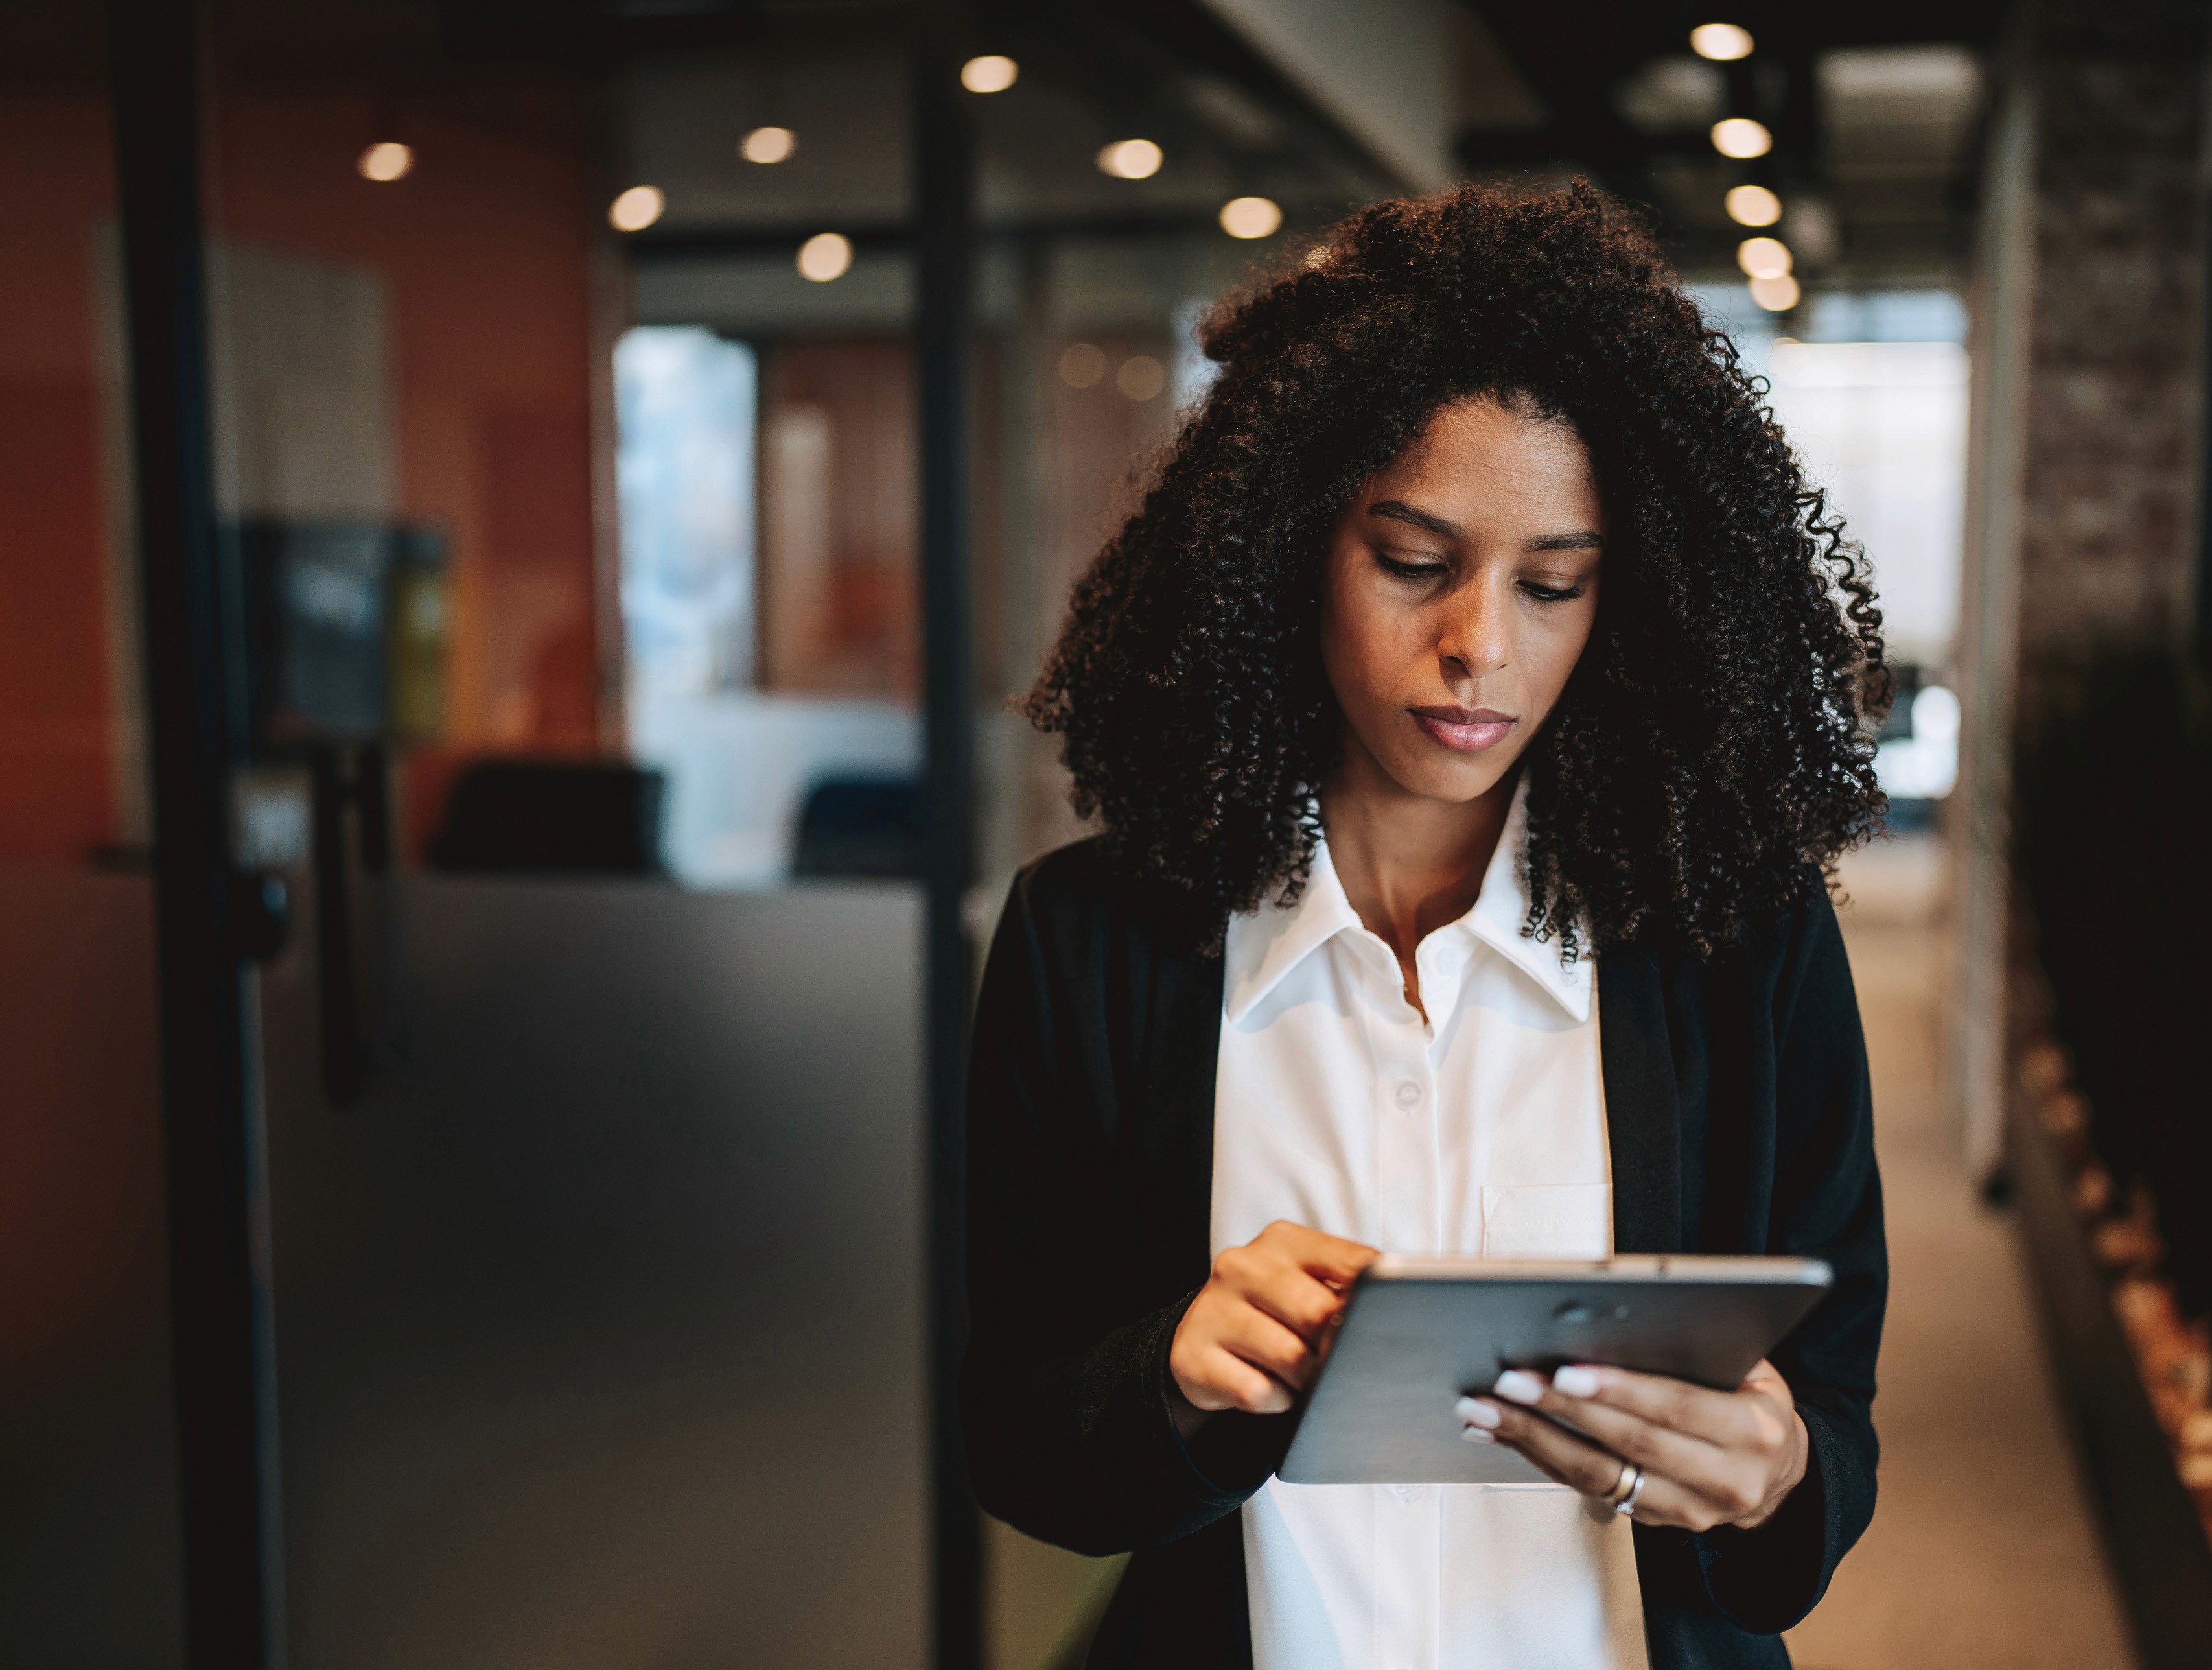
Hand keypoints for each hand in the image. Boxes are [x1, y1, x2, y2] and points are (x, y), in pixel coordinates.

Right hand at [1170, 1221, 1378, 1415]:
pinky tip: (1269, 1387)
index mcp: (1283, 1241)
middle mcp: (1242, 1265)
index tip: (1377, 1324)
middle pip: (1319, 1313)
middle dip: (1335, 1347)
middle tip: (1333, 1359)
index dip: (1374, 1303)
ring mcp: (1212, 1308)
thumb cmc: (1273, 1312)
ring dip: (1306, 1379)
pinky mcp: (1191, 1353)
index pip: (1353, 1264)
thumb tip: (1399, 1311)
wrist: (1201, 1337)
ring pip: (1290, 1357)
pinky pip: (1257, 1392)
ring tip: (1298, 1374)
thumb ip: (1348, 1287)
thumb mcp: (1309, 1284)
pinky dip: (1275, 1400)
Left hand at [1456, 1358, 1806, 1531]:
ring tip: (1482, 1409)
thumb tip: (1616, 1319)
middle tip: (1507, 1381)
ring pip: (1598, 1476)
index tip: (1564, 1370)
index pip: (1676, 1409)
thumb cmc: (1753, 1401)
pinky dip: (1538, 1456)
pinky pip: (1587, 1488)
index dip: (1618, 1390)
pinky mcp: (1655, 1521)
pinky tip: (1500, 1431)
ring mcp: (1688, 1510)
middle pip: (1627, 1445)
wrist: (1779, 1475)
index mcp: (1752, 1432)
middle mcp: (1724, 1481)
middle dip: (1560, 1410)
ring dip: (1533, 1439)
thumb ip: (1697, 1349)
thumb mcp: (1750, 1369)